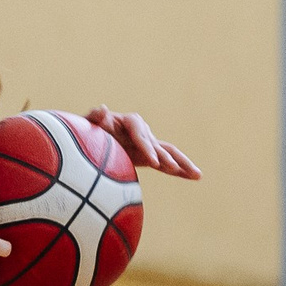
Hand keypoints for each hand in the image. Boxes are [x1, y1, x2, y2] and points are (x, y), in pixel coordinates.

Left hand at [85, 105, 200, 179]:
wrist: (91, 137)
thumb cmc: (88, 129)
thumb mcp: (88, 123)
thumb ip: (95, 117)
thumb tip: (103, 109)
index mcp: (130, 122)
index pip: (140, 135)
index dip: (147, 148)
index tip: (153, 161)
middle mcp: (143, 130)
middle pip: (158, 145)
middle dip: (168, 158)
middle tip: (175, 170)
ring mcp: (148, 143)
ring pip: (169, 153)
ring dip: (183, 163)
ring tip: (197, 174)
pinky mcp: (150, 155)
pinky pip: (167, 162)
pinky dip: (180, 170)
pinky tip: (194, 177)